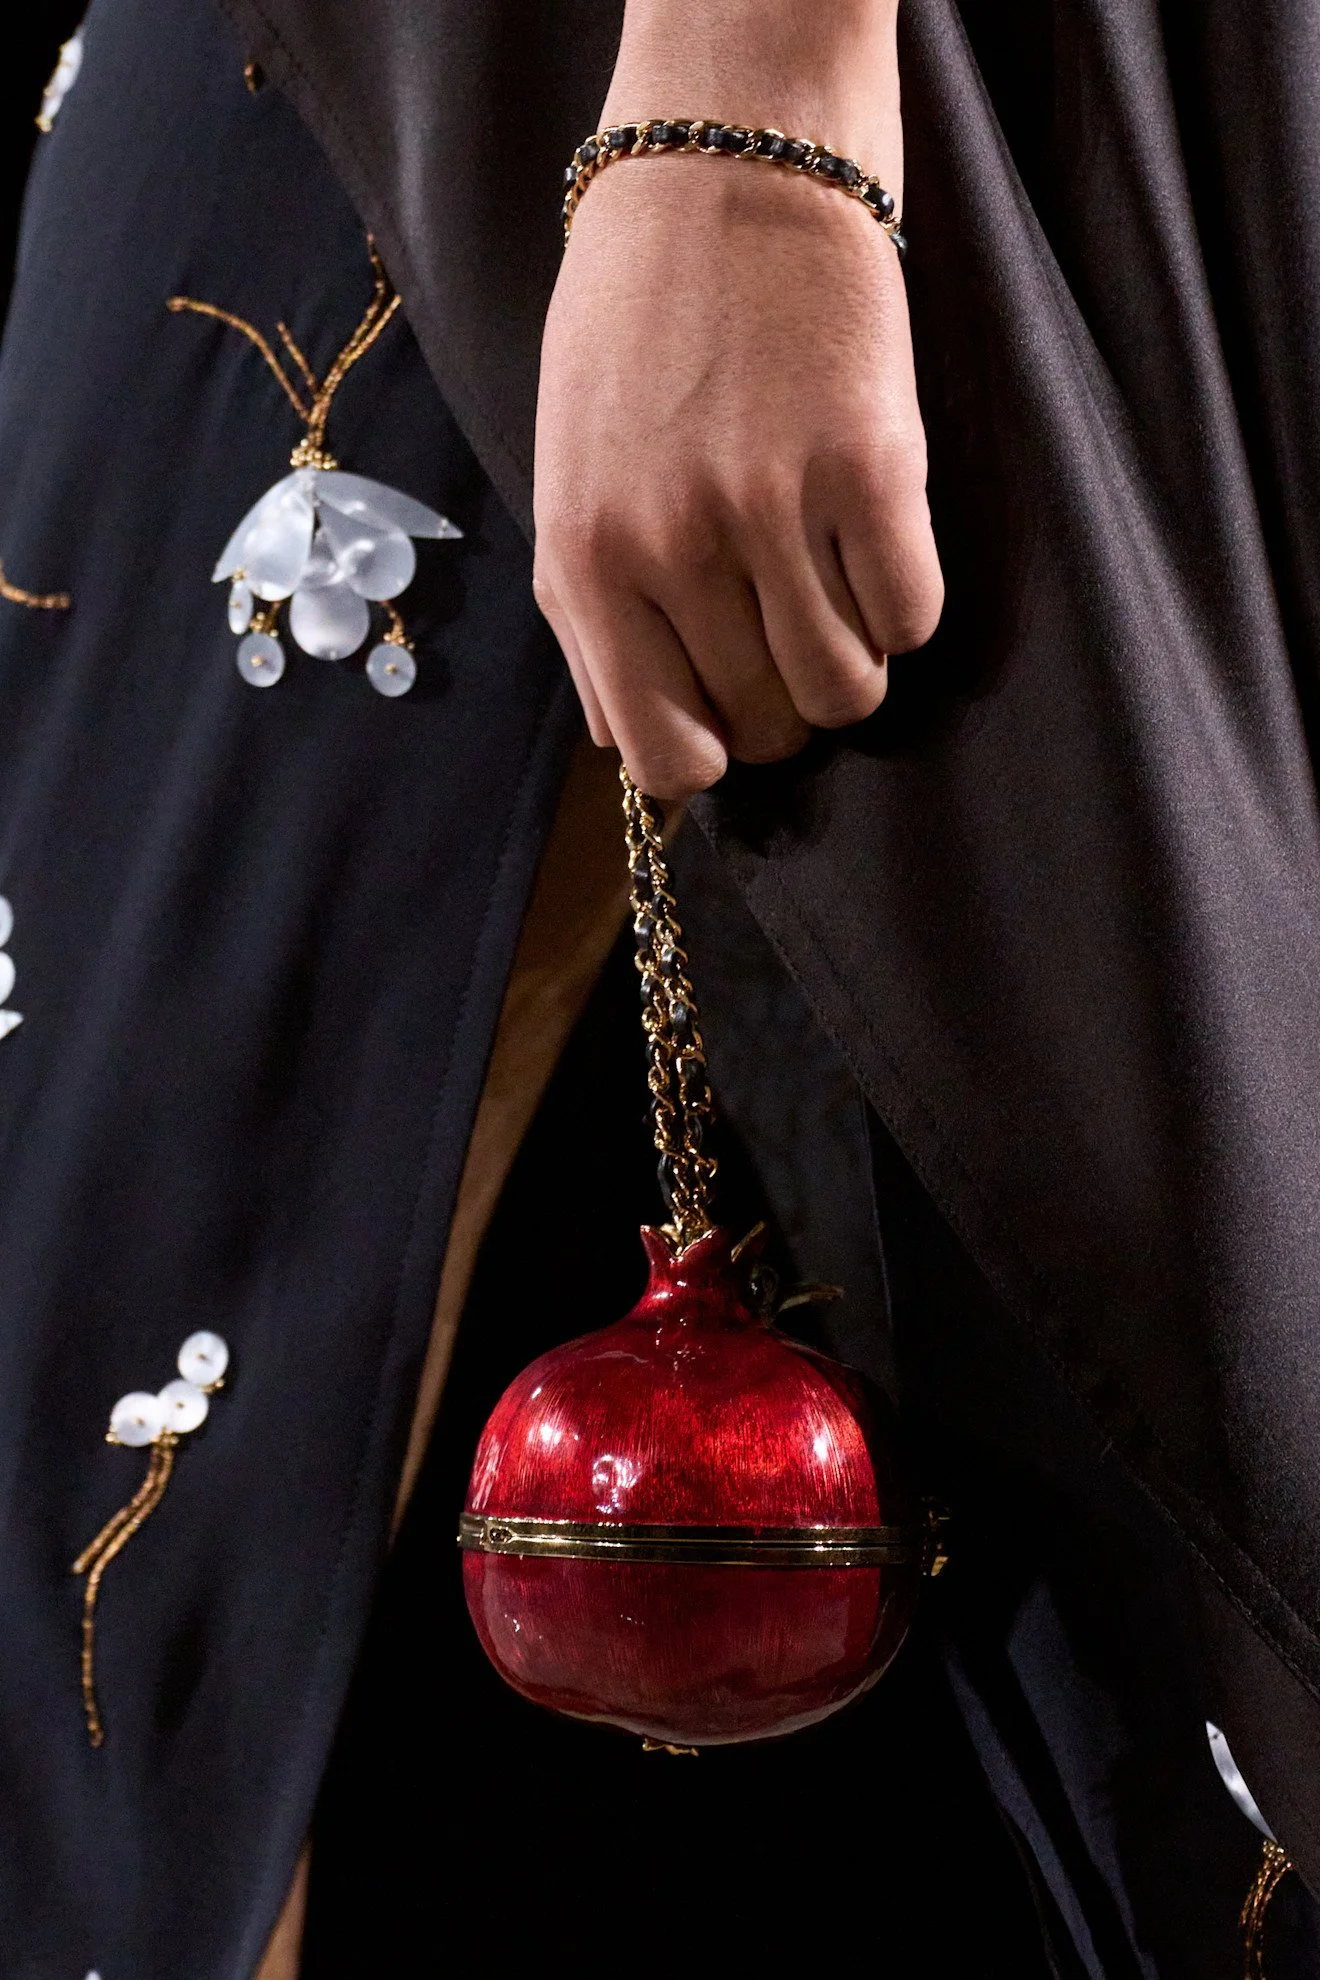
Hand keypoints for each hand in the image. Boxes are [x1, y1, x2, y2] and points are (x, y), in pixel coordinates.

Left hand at [532, 0, 942, 797]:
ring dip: (852, 660)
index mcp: (586, 562)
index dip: (711, 756)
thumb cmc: (634, 328)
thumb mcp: (567, 478)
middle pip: (769, 729)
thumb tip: (633, 739)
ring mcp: (772, 509)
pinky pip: (913, 617)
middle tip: (787, 625)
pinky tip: (874, 541)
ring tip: (833, 587)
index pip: (666, 759)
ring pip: (848, 691)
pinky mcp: (871, 465)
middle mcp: (672, 548)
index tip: (729, 713)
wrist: (723, 167)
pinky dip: (905, 600)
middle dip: (785, 700)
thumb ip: (589, 618)